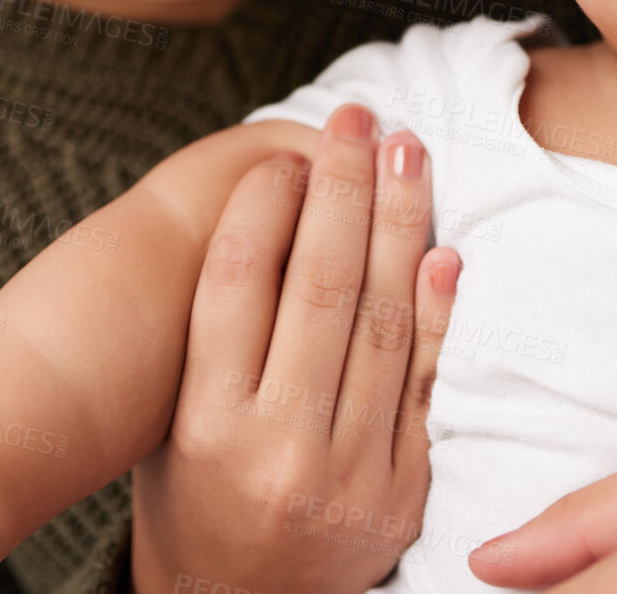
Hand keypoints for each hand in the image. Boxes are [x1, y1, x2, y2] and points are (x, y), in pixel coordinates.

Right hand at [131, 104, 459, 593]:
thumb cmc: (194, 497)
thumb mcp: (172, 420)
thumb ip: (213, 331)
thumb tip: (275, 206)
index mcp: (203, 426)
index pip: (237, 285)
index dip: (266, 205)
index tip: (285, 154)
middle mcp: (276, 449)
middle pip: (321, 288)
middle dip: (343, 190)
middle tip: (358, 118)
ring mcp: (348, 475)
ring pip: (382, 324)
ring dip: (400, 227)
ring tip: (406, 154)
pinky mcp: (401, 495)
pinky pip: (427, 387)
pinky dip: (439, 315)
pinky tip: (444, 252)